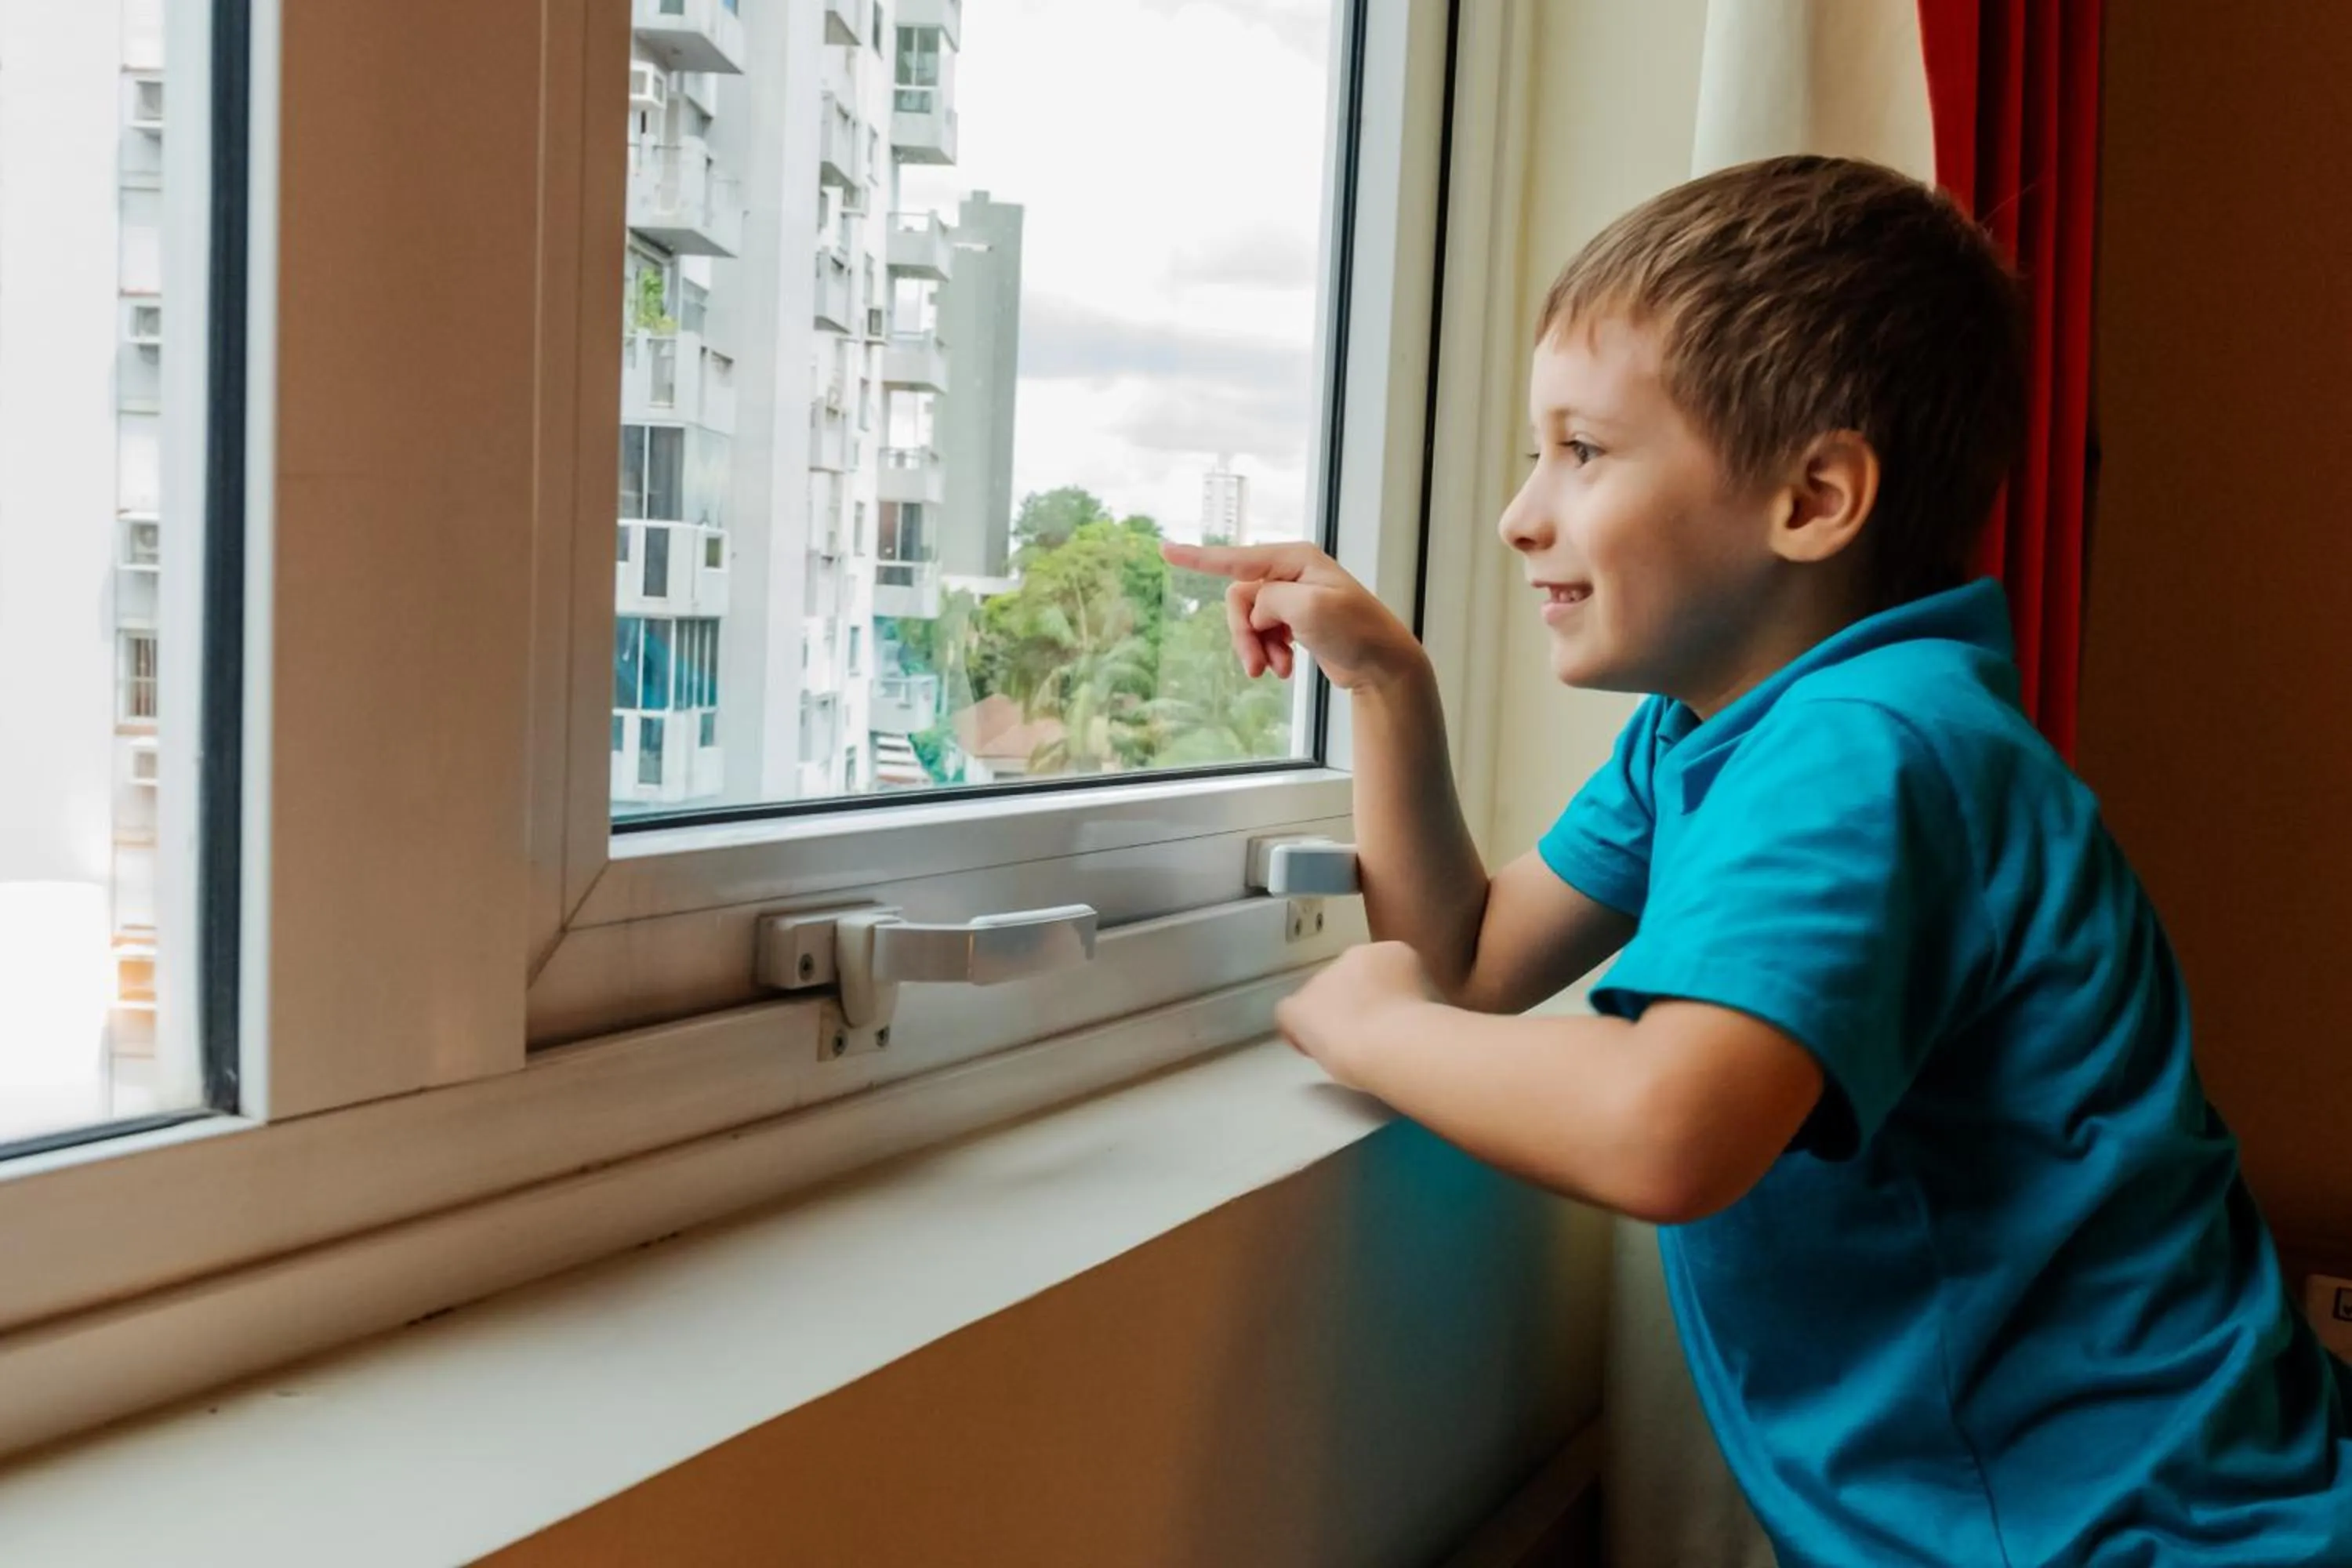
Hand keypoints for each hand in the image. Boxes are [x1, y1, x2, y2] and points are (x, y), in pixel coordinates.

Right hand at [1161, 541, 1426, 692]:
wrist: (1383, 666)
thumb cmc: (1356, 632)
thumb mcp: (1308, 608)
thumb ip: (1269, 599)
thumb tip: (1256, 610)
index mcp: (1295, 559)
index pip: (1236, 558)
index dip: (1198, 558)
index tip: (1165, 551)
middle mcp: (1292, 573)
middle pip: (1240, 599)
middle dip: (1243, 634)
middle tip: (1254, 667)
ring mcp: (1293, 597)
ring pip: (1250, 621)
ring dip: (1257, 648)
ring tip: (1277, 670)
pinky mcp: (1296, 621)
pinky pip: (1263, 634)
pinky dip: (1269, 653)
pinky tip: (1285, 668)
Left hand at [1274, 941, 1440, 1090]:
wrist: (1392, 1041)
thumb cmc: (1427, 1029)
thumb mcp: (1436, 1003)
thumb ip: (1414, 997)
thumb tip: (1410, 1009)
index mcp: (1390, 952)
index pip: (1376, 972)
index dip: (1379, 998)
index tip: (1389, 1020)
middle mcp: (1351, 957)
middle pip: (1346, 983)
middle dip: (1353, 1007)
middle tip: (1369, 1037)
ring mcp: (1321, 980)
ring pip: (1320, 1000)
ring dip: (1330, 1020)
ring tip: (1347, 1050)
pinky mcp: (1299, 1007)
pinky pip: (1290, 1015)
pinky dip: (1299, 1033)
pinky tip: (1315, 1051)